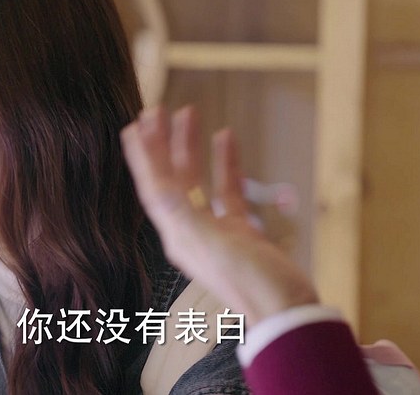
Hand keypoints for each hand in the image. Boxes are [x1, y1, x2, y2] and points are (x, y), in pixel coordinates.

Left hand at [121, 106, 317, 325]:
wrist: (286, 310)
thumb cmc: (249, 281)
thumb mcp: (210, 245)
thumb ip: (182, 216)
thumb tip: (158, 188)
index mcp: (176, 233)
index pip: (152, 186)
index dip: (142, 156)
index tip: (133, 125)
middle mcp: (189, 229)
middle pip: (169, 178)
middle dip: (162, 144)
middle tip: (158, 110)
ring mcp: (215, 229)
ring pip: (196, 179)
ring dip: (190, 147)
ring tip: (189, 113)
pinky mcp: (240, 230)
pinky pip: (227, 189)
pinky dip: (226, 162)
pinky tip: (227, 137)